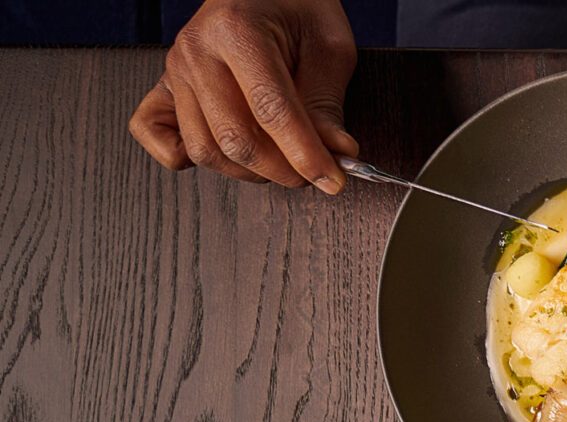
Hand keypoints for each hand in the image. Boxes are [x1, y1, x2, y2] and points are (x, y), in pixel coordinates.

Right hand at [130, 0, 357, 190]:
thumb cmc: (295, 7)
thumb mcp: (328, 46)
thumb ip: (327, 103)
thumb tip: (335, 153)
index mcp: (236, 30)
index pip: (271, 111)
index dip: (306, 155)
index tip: (333, 181)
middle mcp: (197, 50)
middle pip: (235, 139)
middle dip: (283, 169)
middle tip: (314, 168)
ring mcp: (175, 69)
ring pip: (204, 148)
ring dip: (248, 171)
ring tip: (281, 159)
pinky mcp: (165, 85)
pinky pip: (152, 133)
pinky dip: (184, 155)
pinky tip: (224, 153)